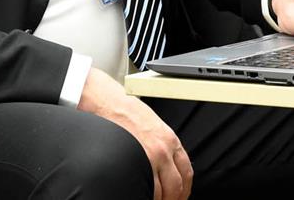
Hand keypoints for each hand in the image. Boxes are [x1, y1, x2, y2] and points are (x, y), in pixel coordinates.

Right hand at [79, 67, 191, 199]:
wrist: (107, 103)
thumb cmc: (125, 112)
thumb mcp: (153, 126)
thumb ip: (163, 145)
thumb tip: (167, 166)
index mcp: (170, 140)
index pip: (186, 172)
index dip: (184, 189)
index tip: (180, 196)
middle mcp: (162, 150)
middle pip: (175, 186)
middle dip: (172, 199)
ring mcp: (148, 157)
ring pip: (159, 191)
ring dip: (158, 199)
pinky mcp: (133, 162)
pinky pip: (143, 187)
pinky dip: (144, 195)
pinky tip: (140, 195)